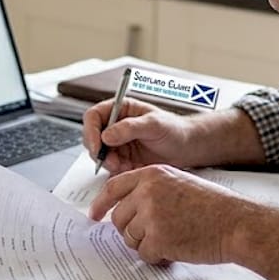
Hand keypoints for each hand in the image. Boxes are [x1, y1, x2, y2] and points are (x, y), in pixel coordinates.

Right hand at [82, 97, 197, 173]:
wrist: (187, 147)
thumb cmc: (175, 129)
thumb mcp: (154, 124)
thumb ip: (129, 128)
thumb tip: (107, 135)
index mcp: (120, 109)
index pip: (93, 116)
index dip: (91, 131)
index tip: (97, 146)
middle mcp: (115, 125)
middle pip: (92, 137)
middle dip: (99, 152)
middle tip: (112, 162)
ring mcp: (118, 142)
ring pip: (100, 155)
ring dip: (109, 163)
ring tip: (126, 166)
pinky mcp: (123, 158)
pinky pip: (111, 166)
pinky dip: (118, 171)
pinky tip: (132, 169)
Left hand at [89, 164, 243, 264]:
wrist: (236, 223)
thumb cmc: (214, 207)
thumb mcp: (178, 183)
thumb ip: (151, 191)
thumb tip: (126, 210)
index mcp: (152, 174)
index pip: (113, 188)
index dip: (100, 203)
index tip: (93, 215)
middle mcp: (147, 191)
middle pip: (118, 218)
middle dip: (130, 231)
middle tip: (151, 236)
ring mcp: (151, 215)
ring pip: (129, 238)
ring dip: (146, 244)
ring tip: (171, 239)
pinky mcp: (158, 238)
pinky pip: (144, 254)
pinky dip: (157, 257)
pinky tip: (176, 249)